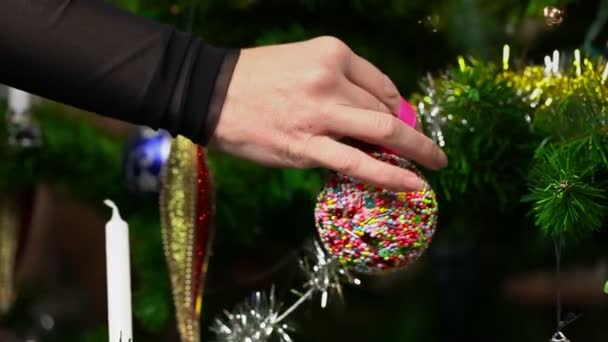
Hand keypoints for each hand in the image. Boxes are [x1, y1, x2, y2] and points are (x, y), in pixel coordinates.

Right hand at [209, 36, 446, 190]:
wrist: (208, 92)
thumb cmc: (252, 78)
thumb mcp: (300, 63)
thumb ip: (335, 84)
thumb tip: (367, 114)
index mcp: (332, 53)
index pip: (381, 84)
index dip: (399, 107)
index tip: (403, 123)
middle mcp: (331, 80)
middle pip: (386, 109)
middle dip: (413, 132)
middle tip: (430, 150)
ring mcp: (321, 114)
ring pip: (382, 134)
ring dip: (416, 152)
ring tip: (435, 164)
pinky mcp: (307, 146)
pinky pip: (358, 163)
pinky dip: (391, 175)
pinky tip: (412, 185)